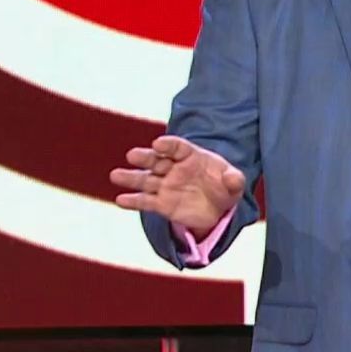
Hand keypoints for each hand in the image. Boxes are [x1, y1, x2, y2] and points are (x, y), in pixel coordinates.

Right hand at [110, 135, 245, 237]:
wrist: (218, 206)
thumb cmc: (225, 186)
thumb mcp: (235, 183)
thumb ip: (234, 179)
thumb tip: (233, 179)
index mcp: (191, 155)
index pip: (177, 147)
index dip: (168, 145)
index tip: (158, 144)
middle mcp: (174, 168)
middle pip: (156, 160)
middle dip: (145, 157)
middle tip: (132, 155)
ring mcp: (166, 185)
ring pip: (146, 179)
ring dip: (131, 177)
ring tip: (116, 175)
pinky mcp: (162, 203)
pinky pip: (145, 201)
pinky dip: (133, 201)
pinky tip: (120, 200)